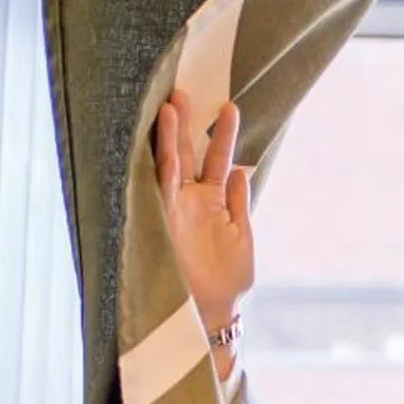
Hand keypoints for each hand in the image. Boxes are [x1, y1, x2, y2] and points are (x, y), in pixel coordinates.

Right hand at [151, 92, 253, 372]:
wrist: (212, 312)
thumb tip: (240, 170)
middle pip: (188, 153)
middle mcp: (191, 201)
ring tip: (171, 106)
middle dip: (185, 123)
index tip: (229, 105)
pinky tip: (167, 148)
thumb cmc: (226, 279)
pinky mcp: (165, 224)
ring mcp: (176, 210)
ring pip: (171, 166)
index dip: (222, 134)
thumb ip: (239, 203)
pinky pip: (162, 193)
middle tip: (184, 90)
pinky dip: (165, 171)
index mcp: (212, 201)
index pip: (216, 159)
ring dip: (170, 138)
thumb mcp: (242, 236)